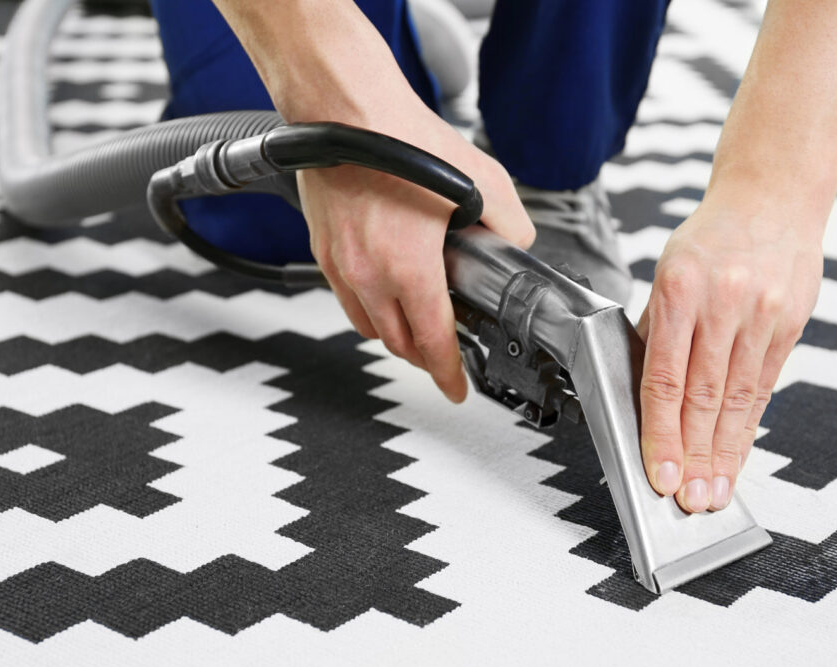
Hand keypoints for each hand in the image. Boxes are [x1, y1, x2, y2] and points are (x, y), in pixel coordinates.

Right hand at [298, 104, 533, 401]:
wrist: (344, 107)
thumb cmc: (401, 137)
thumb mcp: (482, 180)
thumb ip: (509, 224)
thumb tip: (514, 245)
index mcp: (408, 269)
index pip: (432, 345)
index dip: (448, 375)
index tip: (456, 389)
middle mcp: (367, 275)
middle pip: (398, 344)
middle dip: (425, 358)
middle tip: (444, 355)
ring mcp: (339, 264)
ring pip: (368, 326)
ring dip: (394, 334)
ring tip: (417, 324)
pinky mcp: (322, 248)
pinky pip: (346, 298)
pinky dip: (368, 307)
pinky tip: (385, 289)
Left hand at [636, 197, 822, 511]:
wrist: (771, 199)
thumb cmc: (710, 239)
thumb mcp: (667, 273)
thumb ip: (656, 332)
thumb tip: (645, 396)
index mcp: (677, 290)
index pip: (665, 379)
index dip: (661, 434)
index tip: (658, 474)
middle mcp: (722, 305)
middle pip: (703, 398)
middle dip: (693, 457)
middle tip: (687, 500)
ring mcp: (761, 316)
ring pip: (738, 400)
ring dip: (723, 453)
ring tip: (714, 492)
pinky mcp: (789, 325)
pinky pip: (764, 387)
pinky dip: (747, 426)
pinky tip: (737, 454)